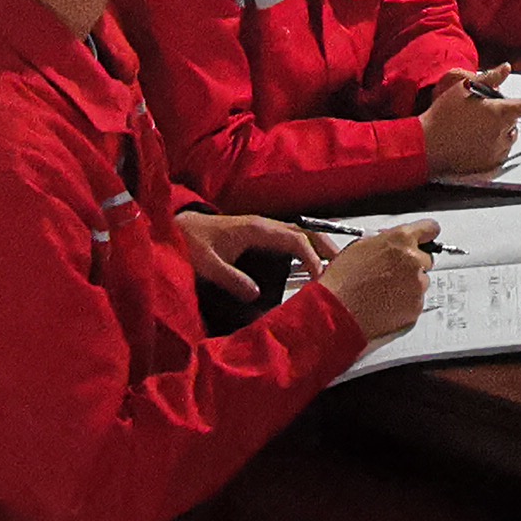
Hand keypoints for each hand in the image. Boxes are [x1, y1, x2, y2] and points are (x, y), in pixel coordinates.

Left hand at [173, 211, 329, 294]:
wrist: (176, 228)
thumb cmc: (190, 242)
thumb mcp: (207, 264)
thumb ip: (231, 278)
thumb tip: (257, 295)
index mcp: (256, 229)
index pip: (294, 240)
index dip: (311, 258)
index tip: (321, 278)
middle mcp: (263, 225)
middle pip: (303, 231)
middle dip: (325, 247)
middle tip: (343, 266)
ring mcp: (261, 229)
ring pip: (297, 234)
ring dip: (316, 247)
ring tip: (332, 266)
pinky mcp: (256, 236)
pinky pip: (287, 240)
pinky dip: (303, 249)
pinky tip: (307, 263)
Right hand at [312, 220, 438, 343]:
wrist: (336, 311)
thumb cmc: (343, 280)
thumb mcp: (361, 246)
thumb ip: (387, 240)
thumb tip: (396, 242)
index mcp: (401, 240)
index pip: (430, 228)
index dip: (424, 235)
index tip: (423, 240)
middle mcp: (414, 261)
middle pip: (426, 258)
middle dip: (413, 263)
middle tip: (392, 272)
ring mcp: (417, 285)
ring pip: (421, 281)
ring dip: (409, 284)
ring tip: (384, 291)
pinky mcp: (416, 307)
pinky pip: (416, 300)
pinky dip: (405, 302)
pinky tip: (386, 303)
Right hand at [421, 70, 520, 175]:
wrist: (427, 144)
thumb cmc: (444, 115)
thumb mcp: (464, 88)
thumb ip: (490, 78)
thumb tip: (506, 68)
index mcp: (498, 112)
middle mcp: (501, 132)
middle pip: (513, 122)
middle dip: (505, 116)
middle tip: (483, 113)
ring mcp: (496, 150)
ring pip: (507, 138)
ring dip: (501, 132)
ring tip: (477, 129)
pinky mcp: (489, 165)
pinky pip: (499, 154)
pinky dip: (493, 147)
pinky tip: (475, 143)